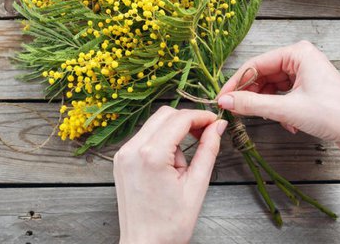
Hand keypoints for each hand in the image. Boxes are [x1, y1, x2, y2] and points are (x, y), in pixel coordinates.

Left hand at [113, 106, 227, 243]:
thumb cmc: (170, 224)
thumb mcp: (196, 186)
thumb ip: (209, 150)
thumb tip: (218, 126)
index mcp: (151, 155)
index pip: (180, 119)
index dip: (201, 116)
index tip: (215, 122)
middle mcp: (132, 149)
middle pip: (165, 114)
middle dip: (187, 120)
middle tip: (205, 134)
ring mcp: (123, 154)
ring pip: (154, 123)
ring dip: (173, 132)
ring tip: (183, 163)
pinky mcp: (121, 160)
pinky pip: (144, 137)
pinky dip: (160, 141)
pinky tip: (169, 164)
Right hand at [217, 41, 339, 154]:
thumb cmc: (333, 114)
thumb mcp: (286, 109)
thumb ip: (252, 104)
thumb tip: (226, 101)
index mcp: (297, 52)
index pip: (256, 63)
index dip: (236, 82)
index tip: (221, 99)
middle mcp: (301, 57)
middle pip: (263, 74)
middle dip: (252, 94)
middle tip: (237, 111)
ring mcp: (306, 72)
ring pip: (273, 86)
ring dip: (268, 104)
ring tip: (269, 119)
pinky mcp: (310, 88)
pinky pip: (284, 94)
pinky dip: (280, 109)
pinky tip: (287, 124)